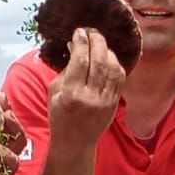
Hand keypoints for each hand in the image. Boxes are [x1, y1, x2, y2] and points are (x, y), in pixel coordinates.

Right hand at [46, 28, 124, 146]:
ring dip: (107, 50)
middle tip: (91, 32)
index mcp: (72, 94)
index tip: (79, 32)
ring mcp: (105, 100)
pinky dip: (115, 63)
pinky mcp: (115, 102)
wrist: (75, 142)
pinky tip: (108, 57)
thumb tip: (75, 46)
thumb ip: (65, 69)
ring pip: (112, 68)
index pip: (80, 61)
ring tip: (99, 42)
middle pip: (99, 61)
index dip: (81, 42)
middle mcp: (91, 97)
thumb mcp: (54, 92)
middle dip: (96, 41)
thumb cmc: (60, 115)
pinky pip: (120, 78)